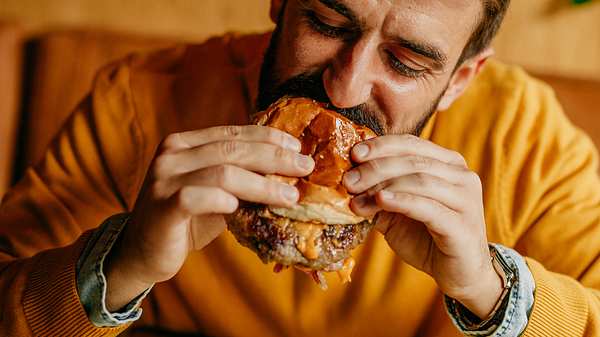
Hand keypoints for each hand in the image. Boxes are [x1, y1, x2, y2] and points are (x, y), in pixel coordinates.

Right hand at [104, 125, 313, 310]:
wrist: (142, 251)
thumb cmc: (185, 220)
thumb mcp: (215, 193)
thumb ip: (239, 178)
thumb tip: (288, 173)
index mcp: (184, 144)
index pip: (233, 134)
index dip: (268, 137)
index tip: (297, 147)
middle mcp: (172, 154)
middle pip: (232, 150)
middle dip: (275, 157)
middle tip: (305, 167)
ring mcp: (164, 179)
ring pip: (222, 172)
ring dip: (262, 184)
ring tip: (290, 195)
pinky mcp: (162, 206)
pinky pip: (197, 198)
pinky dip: (223, 201)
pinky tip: (241, 208)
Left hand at [343, 134, 501, 318]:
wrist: (460, 274)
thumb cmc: (427, 238)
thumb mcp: (397, 211)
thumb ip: (378, 193)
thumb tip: (347, 178)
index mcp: (448, 164)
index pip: (411, 144)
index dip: (381, 146)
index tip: (354, 154)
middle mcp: (462, 176)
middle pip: (412, 161)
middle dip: (375, 168)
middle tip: (348, 181)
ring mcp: (466, 200)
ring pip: (419, 181)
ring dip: (382, 187)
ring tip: (356, 198)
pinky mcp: (463, 226)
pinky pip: (428, 208)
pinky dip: (402, 201)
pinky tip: (380, 201)